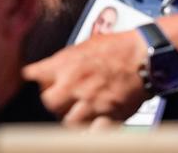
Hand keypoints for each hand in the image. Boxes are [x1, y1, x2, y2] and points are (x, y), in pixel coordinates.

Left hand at [23, 30, 147, 127]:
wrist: (144, 55)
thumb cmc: (117, 48)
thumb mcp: (83, 45)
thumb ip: (64, 60)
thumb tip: (49, 68)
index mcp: (66, 64)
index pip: (34, 75)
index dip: (35, 80)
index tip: (39, 82)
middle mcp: (74, 84)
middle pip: (48, 103)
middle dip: (53, 103)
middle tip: (61, 100)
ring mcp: (91, 102)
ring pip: (68, 121)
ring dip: (71, 118)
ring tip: (78, 112)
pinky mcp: (109, 116)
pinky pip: (92, 133)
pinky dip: (90, 131)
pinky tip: (92, 123)